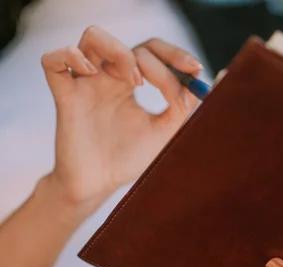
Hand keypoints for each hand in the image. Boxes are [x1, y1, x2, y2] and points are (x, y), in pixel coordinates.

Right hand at [40, 25, 201, 210]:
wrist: (99, 186)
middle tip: (163, 88)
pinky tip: (91, 73)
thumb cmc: (128, 159)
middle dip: (155, 59)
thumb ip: (183, 110)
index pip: (153, 51)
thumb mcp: (165, 133)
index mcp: (131, 83)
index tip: (196, 69)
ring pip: (92, 37)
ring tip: (134, 82)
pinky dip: (70, 56)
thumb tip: (203, 84)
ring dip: (119, 51)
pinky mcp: (65, 98)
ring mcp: (85, 85)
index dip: (176, 54)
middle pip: (130, 43)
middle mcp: (108, 78)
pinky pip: (52, 62)